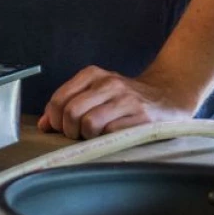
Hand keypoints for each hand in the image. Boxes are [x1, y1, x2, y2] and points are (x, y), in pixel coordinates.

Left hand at [37, 66, 197, 139]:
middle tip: (78, 135)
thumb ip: (68, 104)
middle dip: (69, 130)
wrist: (169, 95)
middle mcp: (108, 83)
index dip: (54, 120)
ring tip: (96, 136)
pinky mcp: (141, 117)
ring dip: (87, 137)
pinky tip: (112, 136)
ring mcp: (125, 100)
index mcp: (92, 74)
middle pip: (71, 112)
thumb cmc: (125, 97)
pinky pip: (110, 133)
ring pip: (88, 123)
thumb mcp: (96, 92)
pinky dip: (106, 139)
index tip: (61, 128)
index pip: (58, 99)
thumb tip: (44, 125)